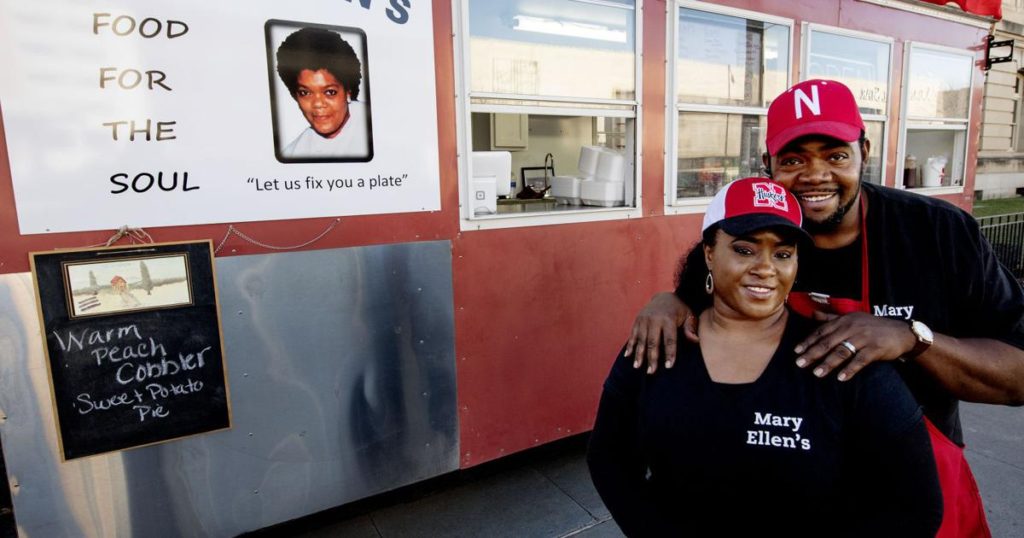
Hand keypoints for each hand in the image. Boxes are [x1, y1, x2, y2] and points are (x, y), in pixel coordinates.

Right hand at [624, 292, 692, 372]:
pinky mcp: (637, 320)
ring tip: (637, 367)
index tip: (668, 366)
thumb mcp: (689, 315)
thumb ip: (691, 328)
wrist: (664, 296)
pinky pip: (633, 335)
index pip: (669, 340)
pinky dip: (630, 346)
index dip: (669, 353)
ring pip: (641, 340)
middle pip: (653, 342)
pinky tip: (628, 356)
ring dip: (639, 354)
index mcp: (668, 319)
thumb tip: (695, 340)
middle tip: (651, 371)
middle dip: (652, 358)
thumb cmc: (680, 309)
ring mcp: (644, 320)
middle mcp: (654, 319)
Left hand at [794, 311, 916, 380]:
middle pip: (828, 342)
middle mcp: (852, 327)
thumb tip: (813, 314)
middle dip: (812, 353)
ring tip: (816, 373)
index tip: (796, 351)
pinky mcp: (875, 349)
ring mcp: (864, 338)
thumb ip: (832, 318)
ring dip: (828, 363)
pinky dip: (850, 369)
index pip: (822, 331)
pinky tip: (841, 378)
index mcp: (844, 320)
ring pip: (842, 351)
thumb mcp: (853, 318)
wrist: (901, 332)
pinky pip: (860, 361)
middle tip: (799, 363)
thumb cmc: (873, 326)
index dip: (808, 341)